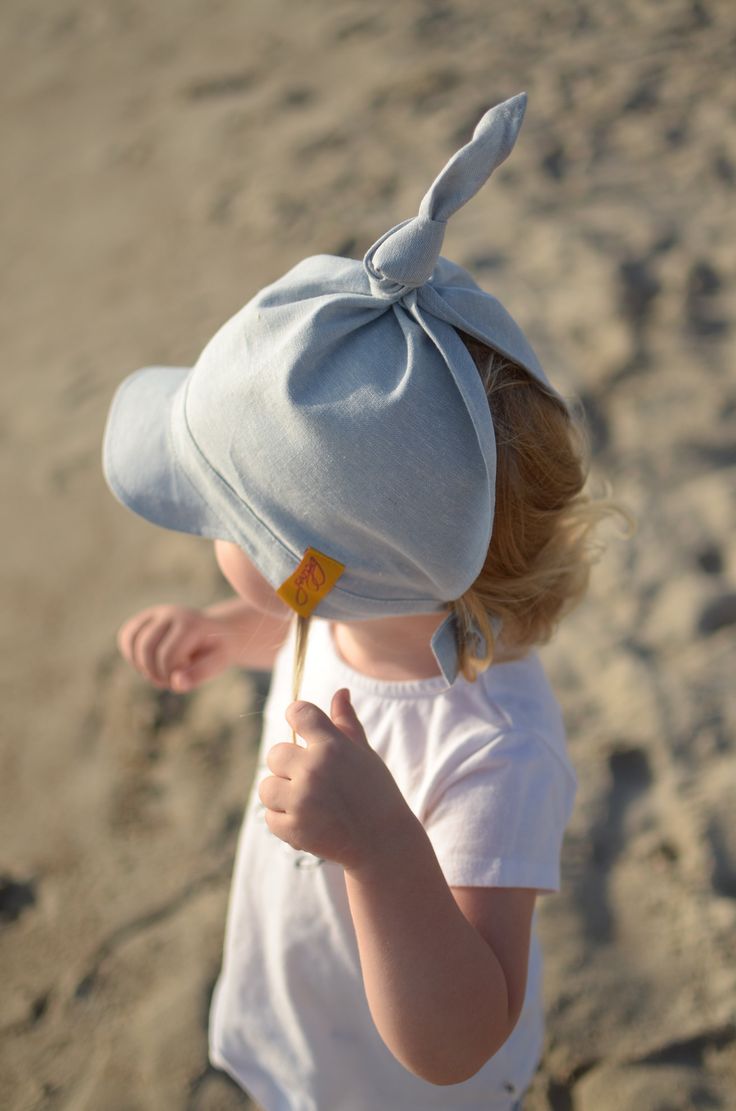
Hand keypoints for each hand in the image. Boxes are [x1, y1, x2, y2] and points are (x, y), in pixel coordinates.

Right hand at [117, 604, 236, 691]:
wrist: (218, 632)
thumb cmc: (216, 651)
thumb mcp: (217, 663)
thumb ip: (199, 674)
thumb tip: (176, 684)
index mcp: (191, 624)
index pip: (167, 656)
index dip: (169, 676)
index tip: (179, 681)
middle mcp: (172, 613)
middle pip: (146, 648)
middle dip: (152, 672)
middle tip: (166, 681)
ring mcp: (157, 613)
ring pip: (132, 641)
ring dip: (140, 665)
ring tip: (158, 672)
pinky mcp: (146, 617)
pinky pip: (126, 636)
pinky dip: (131, 654)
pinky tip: (147, 664)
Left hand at [258, 690, 414, 869]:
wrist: (384, 843)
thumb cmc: (376, 793)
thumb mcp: (364, 754)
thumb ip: (346, 722)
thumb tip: (340, 691)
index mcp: (333, 746)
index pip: (298, 712)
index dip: (296, 716)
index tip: (302, 727)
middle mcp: (314, 769)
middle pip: (275, 753)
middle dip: (288, 765)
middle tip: (310, 778)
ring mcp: (302, 801)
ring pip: (266, 787)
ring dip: (281, 794)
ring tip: (305, 801)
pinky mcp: (294, 830)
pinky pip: (269, 817)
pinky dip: (283, 820)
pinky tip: (306, 821)